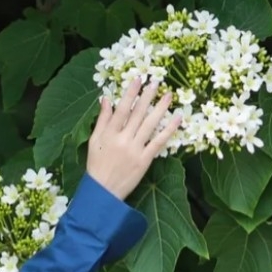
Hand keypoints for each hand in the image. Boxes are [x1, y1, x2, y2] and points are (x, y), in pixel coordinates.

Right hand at [85, 76, 180, 199]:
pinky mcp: (145, 161)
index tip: (138, 79)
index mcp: (109, 133)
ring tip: (168, 95)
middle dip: (147, 96)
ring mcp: (135, 150)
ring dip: (160, 108)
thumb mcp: (94, 140)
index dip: (131, 93)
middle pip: (137, 114)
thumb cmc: (96, 165)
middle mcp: (123, 139)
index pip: (122, 108)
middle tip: (156, 82)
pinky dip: (168, 130)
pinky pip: (159, 142)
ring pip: (150, 125)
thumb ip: (102, 119)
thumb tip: (106, 99)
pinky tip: (177, 119)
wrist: (103, 192)